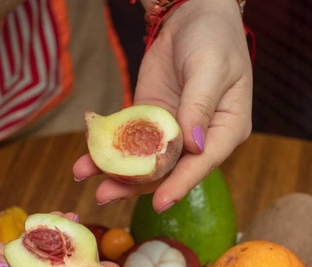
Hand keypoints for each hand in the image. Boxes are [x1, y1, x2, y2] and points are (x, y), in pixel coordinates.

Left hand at [73, 0, 251, 211]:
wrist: (194, 15)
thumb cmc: (214, 39)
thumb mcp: (211, 68)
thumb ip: (200, 105)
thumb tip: (192, 146)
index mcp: (226, 130)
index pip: (203, 163)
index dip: (180, 184)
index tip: (159, 202)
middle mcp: (199, 139)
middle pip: (168, 169)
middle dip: (136, 184)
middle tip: (104, 194)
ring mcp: (172, 131)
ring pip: (144, 160)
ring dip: (116, 171)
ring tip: (87, 178)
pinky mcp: (149, 119)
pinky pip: (128, 139)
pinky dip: (108, 148)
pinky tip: (85, 157)